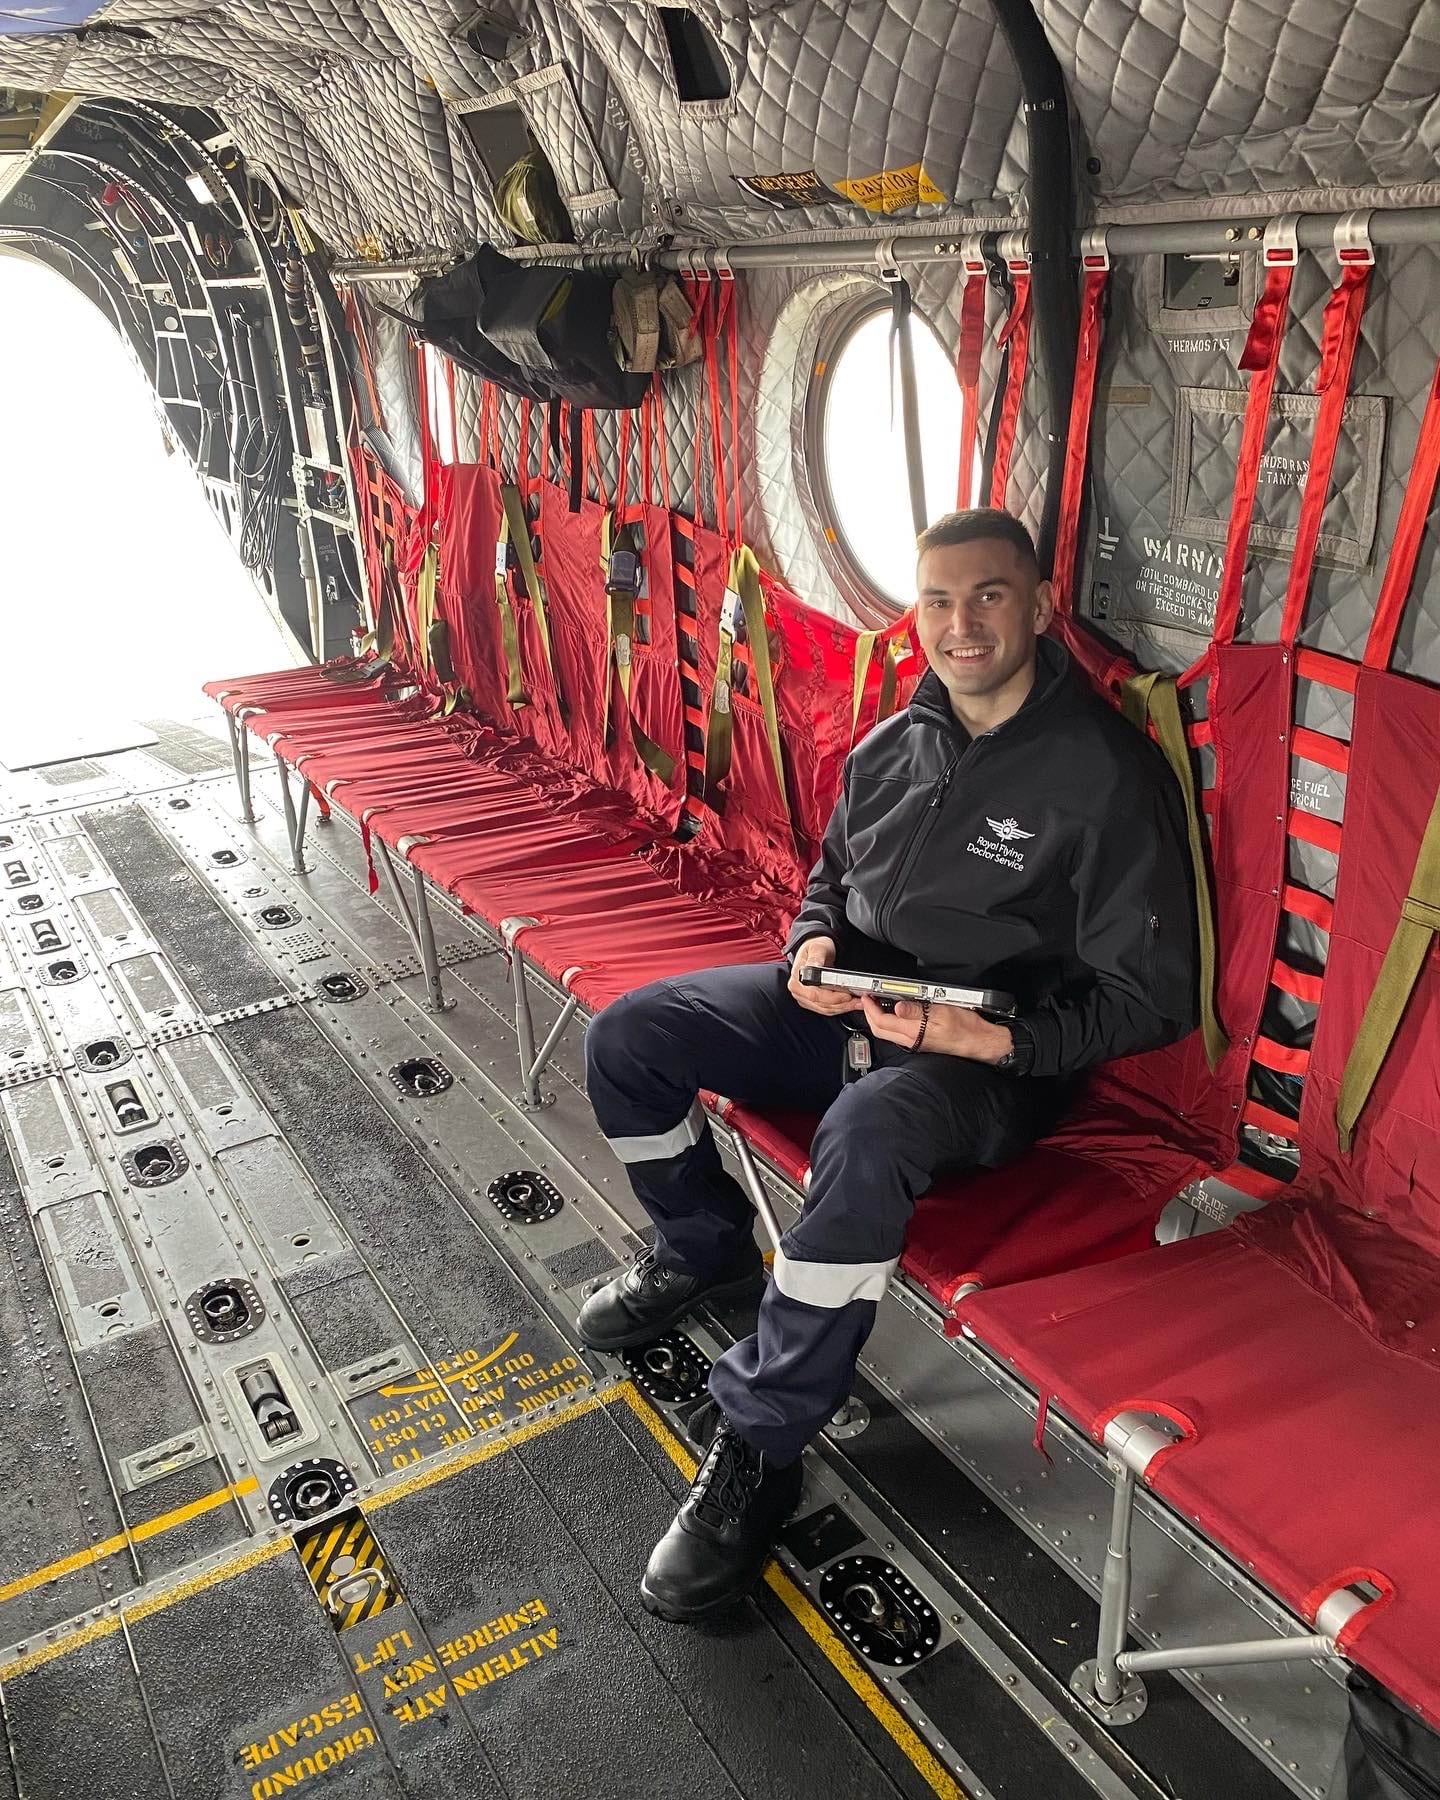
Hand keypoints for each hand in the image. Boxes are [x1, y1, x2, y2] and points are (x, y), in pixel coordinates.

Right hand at [788, 936, 859, 1015]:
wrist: (816, 949)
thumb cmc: (815, 947)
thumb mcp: (816, 948)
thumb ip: (815, 959)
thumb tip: (814, 968)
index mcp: (797, 980)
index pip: (814, 994)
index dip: (832, 997)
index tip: (847, 995)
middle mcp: (799, 991)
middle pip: (821, 1004)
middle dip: (842, 1004)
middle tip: (858, 1000)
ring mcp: (805, 998)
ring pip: (826, 1009)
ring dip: (844, 1007)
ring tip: (858, 1002)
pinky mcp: (813, 1002)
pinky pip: (828, 1009)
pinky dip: (841, 1007)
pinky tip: (851, 1003)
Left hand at [860, 995, 1013, 1061]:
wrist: (980, 1042)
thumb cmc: (967, 1028)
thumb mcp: (942, 1012)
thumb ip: (918, 1010)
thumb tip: (898, 1007)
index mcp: (914, 1032)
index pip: (882, 1022)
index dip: (870, 1008)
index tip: (867, 997)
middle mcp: (912, 1040)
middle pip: (880, 1030)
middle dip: (869, 1014)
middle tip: (867, 999)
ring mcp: (916, 1042)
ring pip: (888, 1033)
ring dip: (879, 1018)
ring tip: (877, 1004)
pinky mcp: (922, 1041)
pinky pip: (898, 1033)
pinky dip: (891, 1022)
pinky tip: (895, 1013)